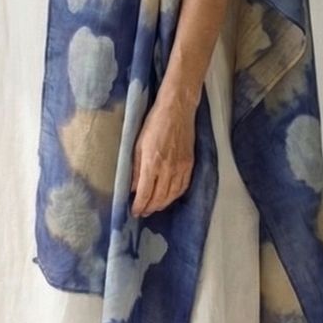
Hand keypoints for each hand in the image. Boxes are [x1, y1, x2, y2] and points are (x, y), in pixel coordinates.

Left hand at [129, 89, 197, 215]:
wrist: (177, 109)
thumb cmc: (154, 122)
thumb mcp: (137, 144)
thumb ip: (135, 168)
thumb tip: (132, 187)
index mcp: (152, 163)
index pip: (145, 193)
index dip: (139, 206)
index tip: (134, 212)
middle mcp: (168, 169)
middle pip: (159, 198)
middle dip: (150, 208)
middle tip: (143, 212)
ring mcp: (181, 167)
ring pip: (172, 195)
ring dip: (162, 204)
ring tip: (154, 207)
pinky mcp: (190, 164)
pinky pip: (183, 186)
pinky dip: (175, 196)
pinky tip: (169, 197)